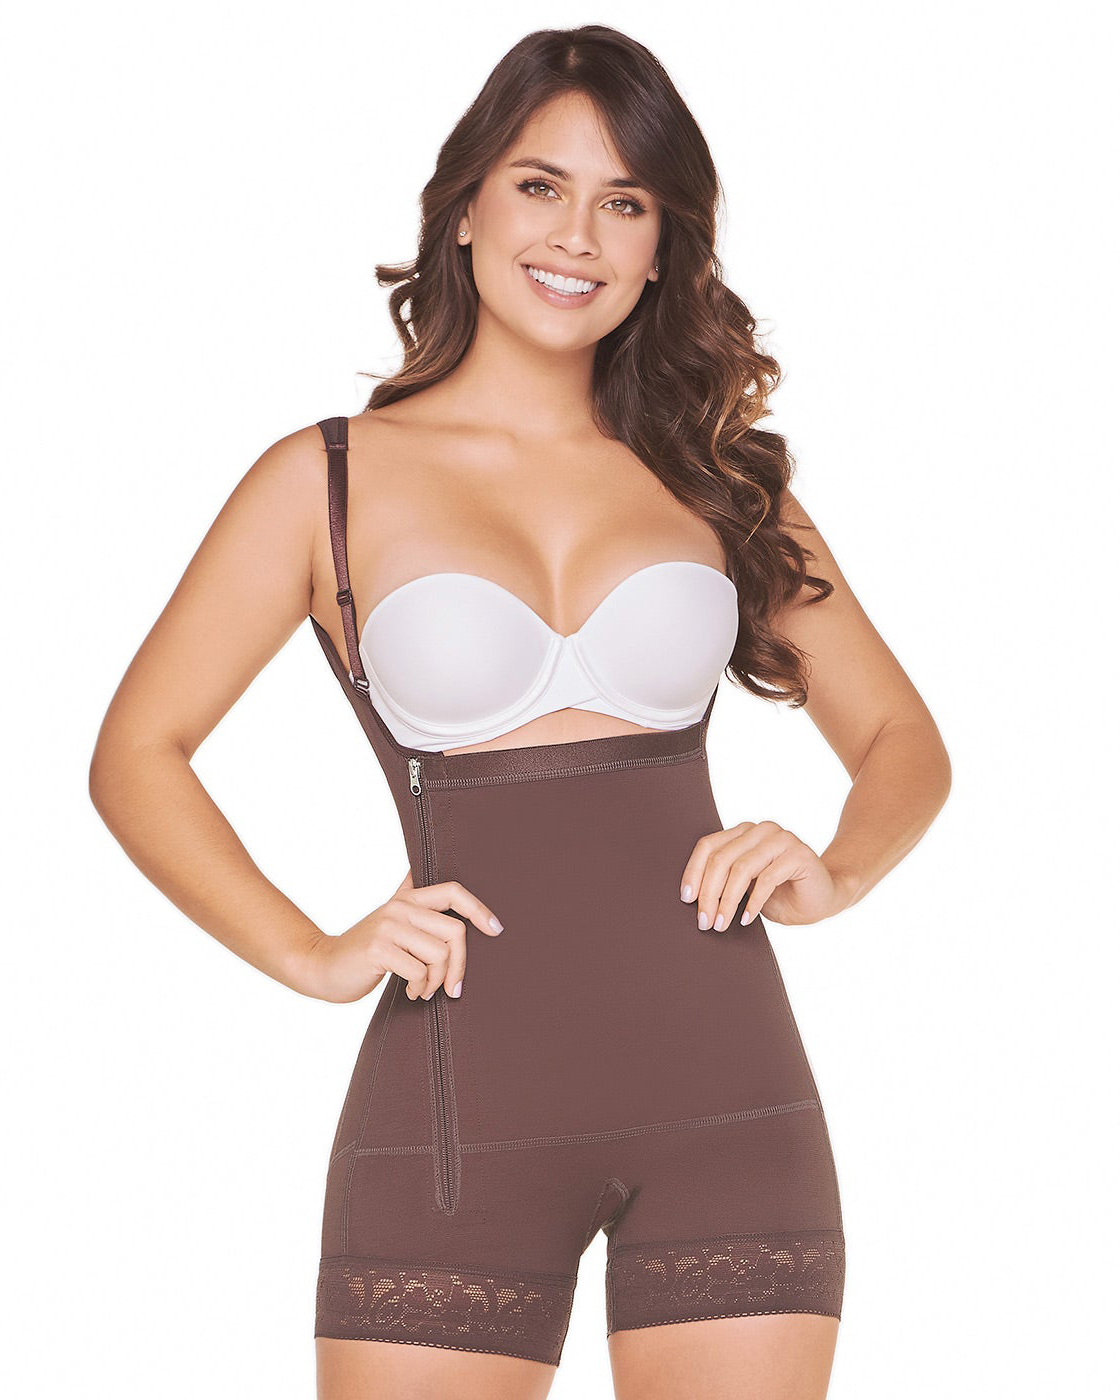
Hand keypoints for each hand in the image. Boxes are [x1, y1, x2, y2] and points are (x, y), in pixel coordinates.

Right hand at [300, 868, 503, 1003]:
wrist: (323, 967)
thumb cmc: (365, 951)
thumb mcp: (391, 922)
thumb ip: (413, 903)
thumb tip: (441, 890)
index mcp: (408, 899)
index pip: (454, 891)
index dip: (480, 909)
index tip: (497, 930)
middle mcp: (399, 907)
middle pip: (455, 932)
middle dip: (461, 966)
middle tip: (454, 988)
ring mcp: (388, 926)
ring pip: (440, 955)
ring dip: (437, 982)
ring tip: (423, 990)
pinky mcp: (378, 949)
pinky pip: (419, 972)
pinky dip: (420, 989)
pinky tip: (411, 993)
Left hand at [679, 821, 848, 929]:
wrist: (822, 899)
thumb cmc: (780, 895)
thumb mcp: (744, 887)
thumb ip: (723, 881)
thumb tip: (690, 896)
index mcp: (744, 832)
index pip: (708, 846)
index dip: (693, 872)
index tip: (686, 899)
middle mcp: (761, 830)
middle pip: (721, 858)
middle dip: (709, 893)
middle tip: (704, 921)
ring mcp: (781, 838)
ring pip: (741, 868)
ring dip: (727, 901)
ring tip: (721, 923)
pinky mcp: (798, 854)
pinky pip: (767, 878)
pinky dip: (753, 902)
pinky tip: (746, 919)